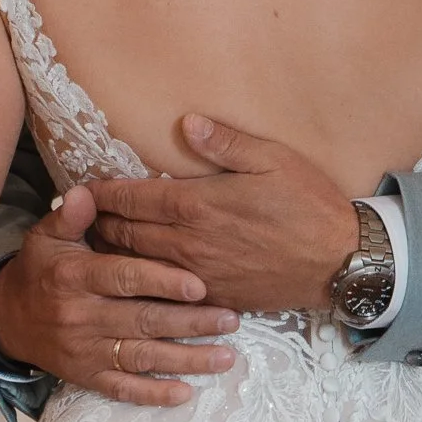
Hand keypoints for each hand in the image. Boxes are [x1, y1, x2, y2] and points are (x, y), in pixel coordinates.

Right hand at [0, 186, 240, 405]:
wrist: (10, 319)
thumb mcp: (47, 236)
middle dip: (190, 322)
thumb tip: (88, 192)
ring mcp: (84, 351)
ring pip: (141, 357)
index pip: (124, 278)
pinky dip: (153, 394)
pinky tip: (186, 393)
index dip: (162, 282)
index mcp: (74, 277)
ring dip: (186, 359)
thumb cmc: (43, 269)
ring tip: (227, 356)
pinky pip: (122, 389)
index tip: (200, 284)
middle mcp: (80, 316)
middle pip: (143, 321)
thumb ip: (72, 216)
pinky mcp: (86, 377)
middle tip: (231, 318)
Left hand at [90, 115, 358, 313]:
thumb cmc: (309, 204)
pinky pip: (164, 292)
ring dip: (114, 253)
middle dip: (98, 223)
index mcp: (197, 204)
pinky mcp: (212, 298)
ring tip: (96, 243)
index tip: (81, 189)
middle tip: (80, 216)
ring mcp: (198, 275)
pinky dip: (143, 282)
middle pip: (124, 233)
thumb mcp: (272, 159)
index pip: (131, 197)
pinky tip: (135, 276)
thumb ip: (225, 143)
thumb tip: (187, 123)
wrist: (340, 262)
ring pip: (137, 265)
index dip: (101, 193)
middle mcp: (188, 243)